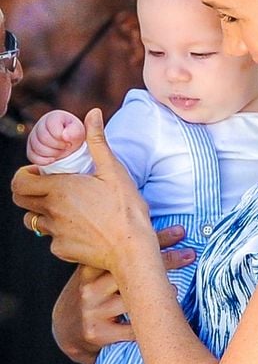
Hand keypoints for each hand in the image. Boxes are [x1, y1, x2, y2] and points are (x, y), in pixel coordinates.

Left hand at [13, 107, 157, 273]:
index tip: (41, 173)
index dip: (25, 176)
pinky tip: (82, 229)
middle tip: (51, 188)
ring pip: (35, 221)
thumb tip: (93, 113)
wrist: (132, 249)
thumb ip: (97, 141)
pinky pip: (52, 239)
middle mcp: (51, 211)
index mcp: (59, 188)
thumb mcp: (114, 171)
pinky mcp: (62, 250)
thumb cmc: (126, 209)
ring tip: (67, 209)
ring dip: (44, 213)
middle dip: (30, 192)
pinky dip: (61, 233)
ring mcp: (55, 233)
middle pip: (21, 201)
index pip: (19, 182)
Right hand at [27, 110, 85, 164]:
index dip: (60, 136)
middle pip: (42, 137)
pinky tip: (53, 159)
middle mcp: (41, 124)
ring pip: (36, 147)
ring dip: (51, 153)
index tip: (69, 141)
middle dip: (56, 145)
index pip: (51, 125)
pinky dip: (43, 160)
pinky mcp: (31, 148)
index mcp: (54, 117)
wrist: (71, 148)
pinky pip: (31, 155)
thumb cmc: (76, 137)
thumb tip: (64, 135)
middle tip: (66, 147)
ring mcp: (34, 136)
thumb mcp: (80, 133)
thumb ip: (75, 131)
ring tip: (61, 152)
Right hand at [53, 227, 195, 363]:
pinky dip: (149, 323)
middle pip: (132, 271)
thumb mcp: (97, 272)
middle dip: (165, 260)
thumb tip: (153, 234)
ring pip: (133, 300)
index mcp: (90, 267)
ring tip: (174, 288)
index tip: (180, 232)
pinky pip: (132, 328)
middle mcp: (89, 287)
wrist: (67, 330)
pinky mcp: (98, 333)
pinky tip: (162, 316)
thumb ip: (115, 256)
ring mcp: (93, 310)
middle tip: (189, 254)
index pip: (124, 249)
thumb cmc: (93, 295)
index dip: (155, 239)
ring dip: (160, 293)